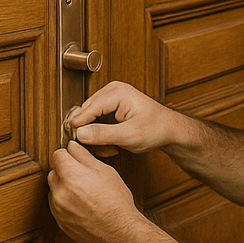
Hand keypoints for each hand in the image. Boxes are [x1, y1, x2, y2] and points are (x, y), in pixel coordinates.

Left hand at [48, 141, 144, 242]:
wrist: (118, 230)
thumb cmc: (116, 201)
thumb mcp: (105, 171)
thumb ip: (84, 156)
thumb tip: (72, 146)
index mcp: (70, 175)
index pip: (57, 155)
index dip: (67, 154)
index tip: (74, 157)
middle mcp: (59, 191)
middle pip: (53, 172)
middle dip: (64, 171)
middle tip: (82, 176)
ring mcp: (57, 208)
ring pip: (54, 189)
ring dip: (63, 187)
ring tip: (84, 193)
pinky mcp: (59, 221)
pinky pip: (56, 206)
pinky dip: (64, 202)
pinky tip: (81, 205)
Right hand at [67, 81, 183, 154]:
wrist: (169, 130)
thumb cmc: (156, 128)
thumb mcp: (129, 135)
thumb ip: (103, 134)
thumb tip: (80, 133)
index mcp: (117, 92)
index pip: (88, 108)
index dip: (79, 126)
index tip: (74, 141)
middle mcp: (111, 91)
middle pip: (85, 113)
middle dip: (89, 134)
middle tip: (98, 150)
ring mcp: (110, 99)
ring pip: (88, 120)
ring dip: (95, 137)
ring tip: (109, 149)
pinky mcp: (109, 108)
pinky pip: (95, 122)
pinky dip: (99, 136)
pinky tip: (110, 146)